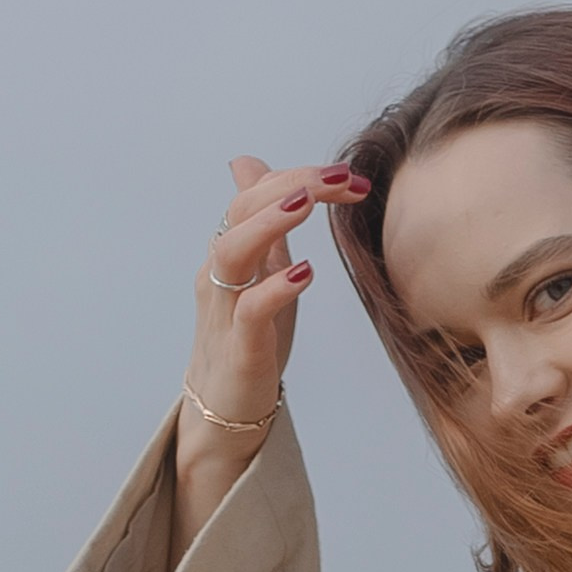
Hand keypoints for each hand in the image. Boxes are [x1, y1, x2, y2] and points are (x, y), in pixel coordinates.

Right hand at [170, 155, 369, 566]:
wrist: (225, 408)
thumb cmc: (248, 335)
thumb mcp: (259, 267)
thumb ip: (261, 218)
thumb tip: (247, 163)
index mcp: (229, 251)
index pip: (255, 194)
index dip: (301, 176)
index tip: (352, 179)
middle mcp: (220, 274)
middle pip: (241, 212)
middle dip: (292, 186)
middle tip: (341, 178)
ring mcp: (225, 310)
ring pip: (231, 252)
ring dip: (270, 223)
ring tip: (308, 205)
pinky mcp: (240, 348)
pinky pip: (249, 311)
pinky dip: (275, 288)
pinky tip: (305, 273)